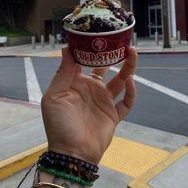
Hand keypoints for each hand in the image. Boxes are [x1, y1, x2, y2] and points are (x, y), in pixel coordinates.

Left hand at [41, 46, 137, 164]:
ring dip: (128, 67)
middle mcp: (92, 89)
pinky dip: (131, 93)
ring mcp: (104, 102)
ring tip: (132, 53)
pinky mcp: (114, 115)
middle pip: (106, 68)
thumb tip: (68, 48)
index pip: (85, 61)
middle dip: (114, 55)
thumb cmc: (59, 125)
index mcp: (76, 83)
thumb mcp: (54, 96)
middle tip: (121, 41)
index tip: (98, 35)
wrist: (72, 153)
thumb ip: (63, 72)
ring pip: (121, 81)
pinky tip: (130, 82)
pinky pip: (126, 102)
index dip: (92, 49)